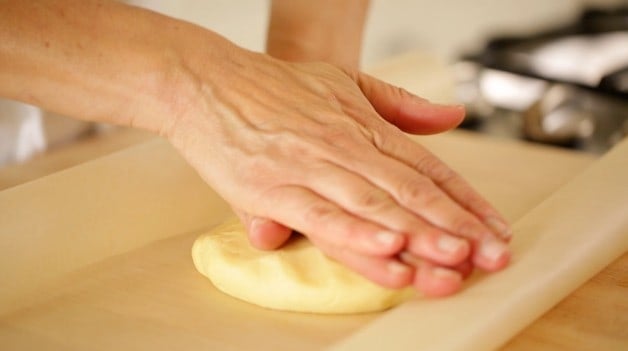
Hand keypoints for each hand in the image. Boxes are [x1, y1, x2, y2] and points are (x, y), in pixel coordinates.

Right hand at [168, 50, 510, 296]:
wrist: (206, 81)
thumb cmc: (272, 87)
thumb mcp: (343, 82)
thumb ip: (398, 103)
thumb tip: (452, 113)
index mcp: (362, 126)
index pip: (426, 168)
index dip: (464, 201)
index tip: (494, 228)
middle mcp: (342, 147)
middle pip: (409, 192)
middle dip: (453, 228)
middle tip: (491, 256)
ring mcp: (308, 169)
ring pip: (373, 208)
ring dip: (416, 238)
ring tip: (453, 262)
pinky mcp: (272, 190)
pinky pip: (321, 217)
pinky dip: (355, 237)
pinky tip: (386, 252)